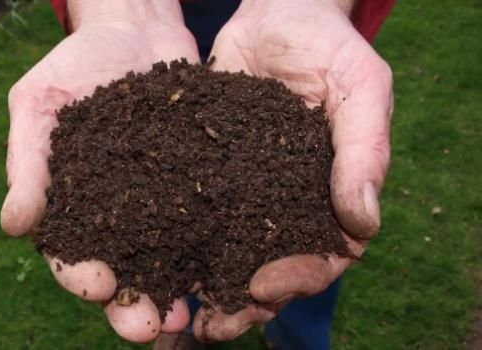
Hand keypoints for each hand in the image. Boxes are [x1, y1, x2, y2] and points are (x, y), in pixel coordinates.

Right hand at [0, 1, 199, 342]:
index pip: (70, 253)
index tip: (97, 285)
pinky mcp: (199, 184)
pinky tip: (230, 267)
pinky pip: (208, 221)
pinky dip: (217, 248)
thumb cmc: (75, 65)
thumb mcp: (38, 103)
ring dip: (176, 292)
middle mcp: (118, 214)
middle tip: (147, 327)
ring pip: (168, 259)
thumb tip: (13, 226)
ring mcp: (161, 202)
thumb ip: (27, 162)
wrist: (134, 29)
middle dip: (132, 304)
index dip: (80, 275)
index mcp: (73, 205)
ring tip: (189, 317)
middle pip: (123, 271)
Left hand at [194, 0, 392, 340]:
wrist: (274, 12)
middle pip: (270, 268)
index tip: (263, 286)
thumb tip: (364, 225)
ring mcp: (245, 191)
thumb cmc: (327, 45)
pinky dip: (173, 241)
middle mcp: (285, 202)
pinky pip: (191, 214)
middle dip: (243, 301)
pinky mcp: (206, 172)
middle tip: (212, 326)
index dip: (298, 278)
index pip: (324, 255)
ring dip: (204, 285)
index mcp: (330, 194)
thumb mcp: (359, 87)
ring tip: (176, 311)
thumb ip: (365, 151)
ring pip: (227, 251)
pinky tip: (148, 260)